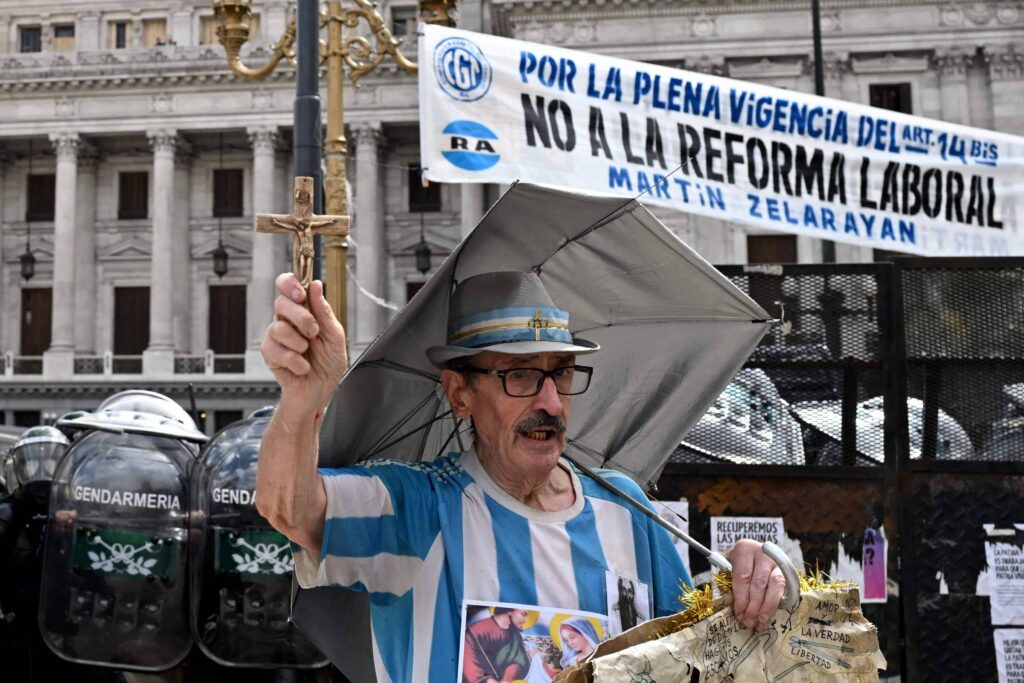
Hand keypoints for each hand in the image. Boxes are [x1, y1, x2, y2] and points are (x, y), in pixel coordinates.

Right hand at [261, 273, 348, 416]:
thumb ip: (324, 312)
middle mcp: (286, 320)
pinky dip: (295, 361)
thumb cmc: (329, 363)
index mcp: (303, 310)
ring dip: (299, 342)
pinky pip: (276, 350)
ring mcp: (275, 337)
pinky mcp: (270, 355)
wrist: (322, 390)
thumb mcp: (335, 336)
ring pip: (278, 328)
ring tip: (308, 353)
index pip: (287, 286)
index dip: (289, 283)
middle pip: (280, 303)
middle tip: (314, 332)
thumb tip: (316, 286)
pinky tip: (303, 367)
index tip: (301, 293)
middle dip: (301, 317)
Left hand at [729, 539, 786, 630]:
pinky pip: (783, 590)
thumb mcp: (730, 569)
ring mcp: (777, 562)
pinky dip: (775, 606)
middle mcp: (763, 553)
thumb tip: (735, 610)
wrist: (755, 554)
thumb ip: (730, 585)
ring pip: (775, 586)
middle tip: (748, 622)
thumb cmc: (739, 565)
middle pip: (759, 583)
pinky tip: (768, 617)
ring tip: (759, 623)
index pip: (742, 577)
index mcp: (744, 549)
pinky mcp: (787, 572)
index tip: (739, 614)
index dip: (741, 598)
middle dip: (753, 606)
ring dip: (766, 608)